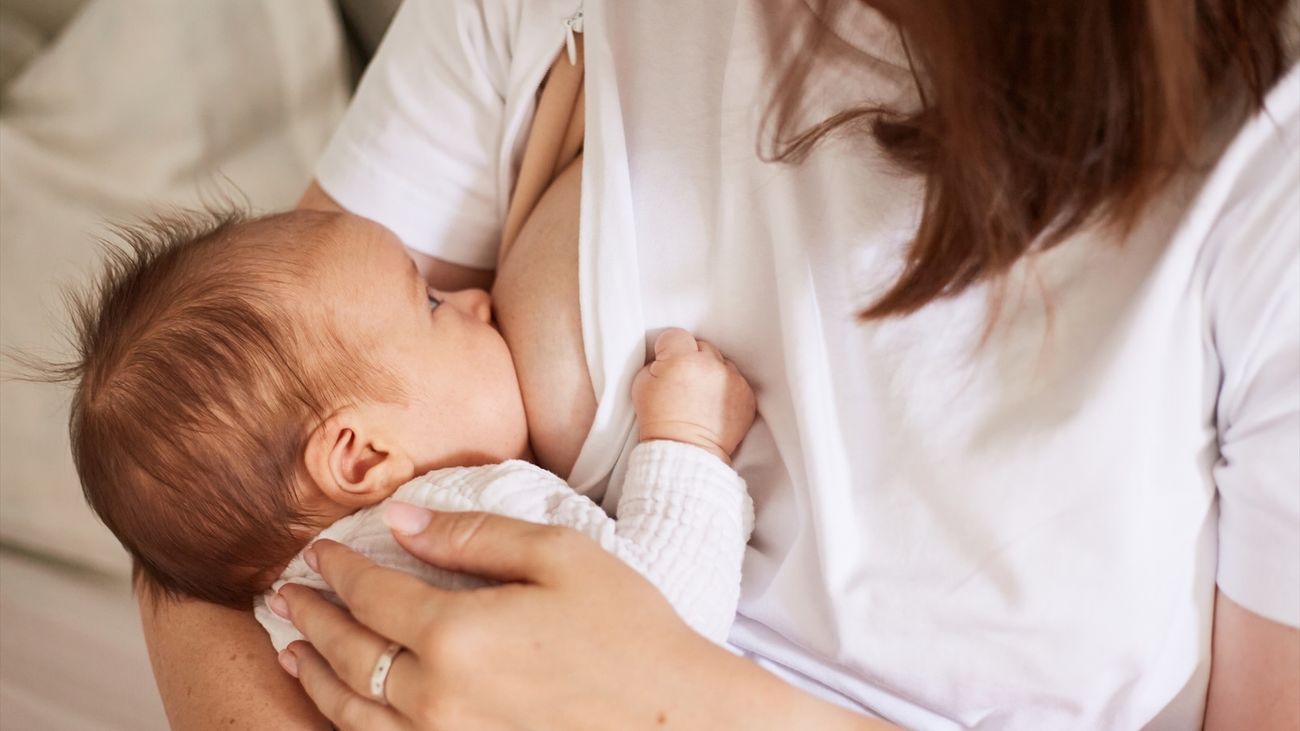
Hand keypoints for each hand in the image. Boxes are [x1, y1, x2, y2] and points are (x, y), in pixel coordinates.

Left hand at [271, 507, 726, 729]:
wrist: (675, 719)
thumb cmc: (629, 630)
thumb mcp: (561, 557)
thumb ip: (475, 536)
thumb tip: (401, 522)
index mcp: (458, 633)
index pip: (371, 594)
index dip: (338, 569)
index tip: (317, 551)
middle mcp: (436, 696)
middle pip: (348, 652)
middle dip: (311, 617)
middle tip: (284, 594)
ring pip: (351, 710)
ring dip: (313, 674)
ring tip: (293, 649)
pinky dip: (348, 722)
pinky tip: (344, 705)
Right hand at [631, 328, 756, 462]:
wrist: (685, 452)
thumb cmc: (659, 421)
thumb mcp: (641, 385)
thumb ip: (655, 363)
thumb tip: (666, 357)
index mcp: (681, 359)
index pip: (676, 335)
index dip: (668, 349)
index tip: (667, 362)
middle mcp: (710, 365)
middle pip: (702, 346)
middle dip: (692, 359)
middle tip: (684, 381)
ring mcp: (732, 380)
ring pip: (721, 362)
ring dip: (712, 372)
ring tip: (700, 395)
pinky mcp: (746, 395)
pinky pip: (736, 380)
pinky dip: (726, 389)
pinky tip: (713, 404)